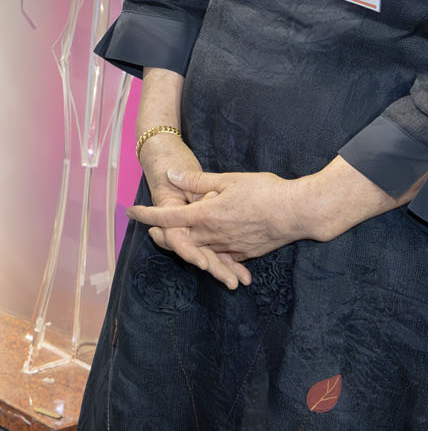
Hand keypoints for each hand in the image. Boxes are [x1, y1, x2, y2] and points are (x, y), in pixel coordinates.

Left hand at [130, 168, 315, 280]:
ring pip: (198, 249)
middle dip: (162, 234)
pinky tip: (210, 248)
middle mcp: (213, 235)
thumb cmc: (265, 192)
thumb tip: (171, 175)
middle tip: (151, 228)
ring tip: (176, 238)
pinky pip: (219, 255)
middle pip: (178, 239)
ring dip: (185, 245)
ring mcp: (228, 247)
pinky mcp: (244, 254)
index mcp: (205, 215)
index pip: (166, 218)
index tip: (130, 212)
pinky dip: (210, 252)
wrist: (300, 213)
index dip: (145, 215)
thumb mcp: (228, 180)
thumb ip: (196, 180)